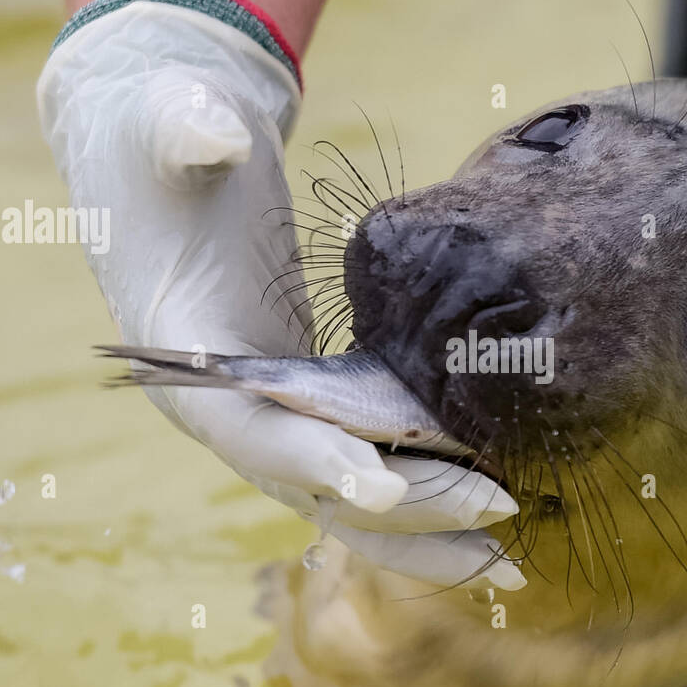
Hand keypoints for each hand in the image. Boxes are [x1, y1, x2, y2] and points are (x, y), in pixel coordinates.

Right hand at [37, 1, 523, 589]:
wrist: (174, 159)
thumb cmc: (173, 143)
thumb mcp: (174, 125)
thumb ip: (187, 126)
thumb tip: (210, 133)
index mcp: (189, 365)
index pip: (252, 433)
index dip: (314, 462)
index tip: (385, 489)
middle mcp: (233, 412)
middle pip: (319, 489)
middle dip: (408, 508)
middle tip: (499, 504)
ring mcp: (278, 418)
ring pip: (352, 503)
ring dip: (429, 533)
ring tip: (512, 562)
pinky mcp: (319, 407)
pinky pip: (374, 470)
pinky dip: (430, 499)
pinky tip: (494, 520)